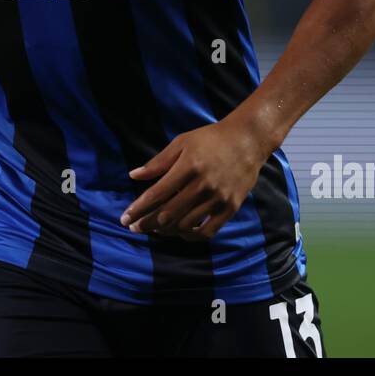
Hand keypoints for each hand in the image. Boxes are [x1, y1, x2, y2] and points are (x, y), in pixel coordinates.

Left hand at [119, 114, 273, 240]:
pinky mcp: (230, 208)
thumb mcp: (182, 143)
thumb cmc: (211, 139)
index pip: (157, 194)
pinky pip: (207, 232)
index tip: (125, 219)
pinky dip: (190, 236)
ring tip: (154, 230)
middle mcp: (203, 185)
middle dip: (147, 224)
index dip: (139, 209)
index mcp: (188, 167)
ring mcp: (218, 199)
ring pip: (185, 225)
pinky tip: (180, 233)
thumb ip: (158, 162)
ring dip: (165, 231)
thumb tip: (133, 175)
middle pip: (168, 214)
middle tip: (135, 227)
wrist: (248, 140)